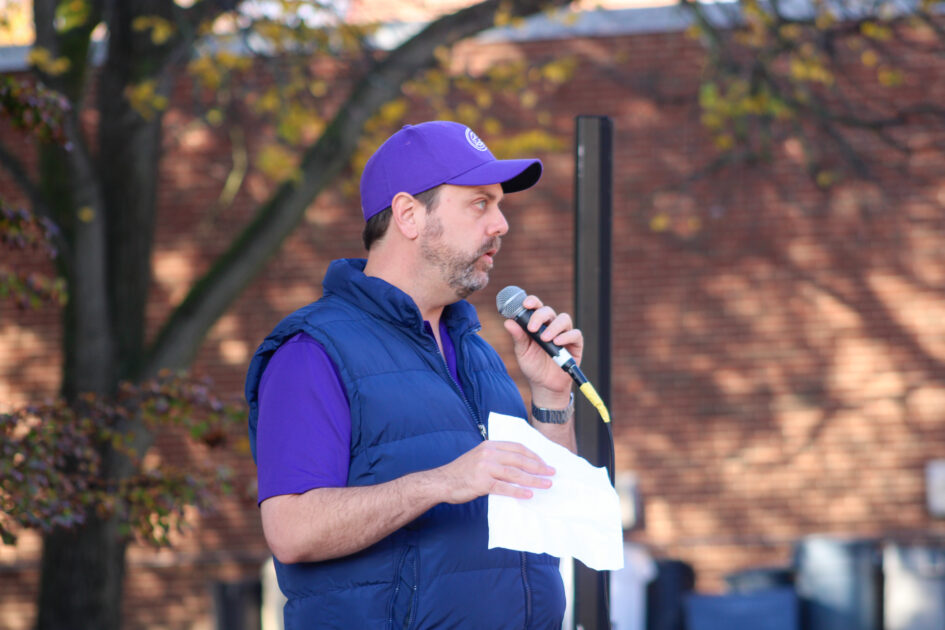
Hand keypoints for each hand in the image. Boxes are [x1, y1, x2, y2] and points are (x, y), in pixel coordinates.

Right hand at [435, 440, 554, 502]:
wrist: (442, 481)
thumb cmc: (462, 471)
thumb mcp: (479, 456)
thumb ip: (497, 457)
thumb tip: (519, 465)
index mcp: (490, 445)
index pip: (518, 448)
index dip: (533, 455)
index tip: (544, 462)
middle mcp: (489, 453)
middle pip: (520, 459)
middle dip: (538, 466)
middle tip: (552, 473)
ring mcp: (485, 468)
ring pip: (515, 473)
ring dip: (533, 479)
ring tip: (546, 484)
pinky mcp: (482, 483)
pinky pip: (504, 487)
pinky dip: (518, 491)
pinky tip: (529, 494)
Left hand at [502, 294, 582, 407]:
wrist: (544, 385)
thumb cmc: (533, 365)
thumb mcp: (522, 352)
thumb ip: (518, 337)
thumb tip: (508, 322)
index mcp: (537, 324)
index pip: (535, 307)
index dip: (531, 302)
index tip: (525, 304)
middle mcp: (551, 325)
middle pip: (548, 311)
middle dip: (540, 316)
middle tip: (532, 328)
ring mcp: (564, 333)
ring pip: (563, 319)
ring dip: (553, 326)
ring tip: (544, 338)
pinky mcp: (575, 344)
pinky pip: (575, 334)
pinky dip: (566, 336)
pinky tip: (557, 342)